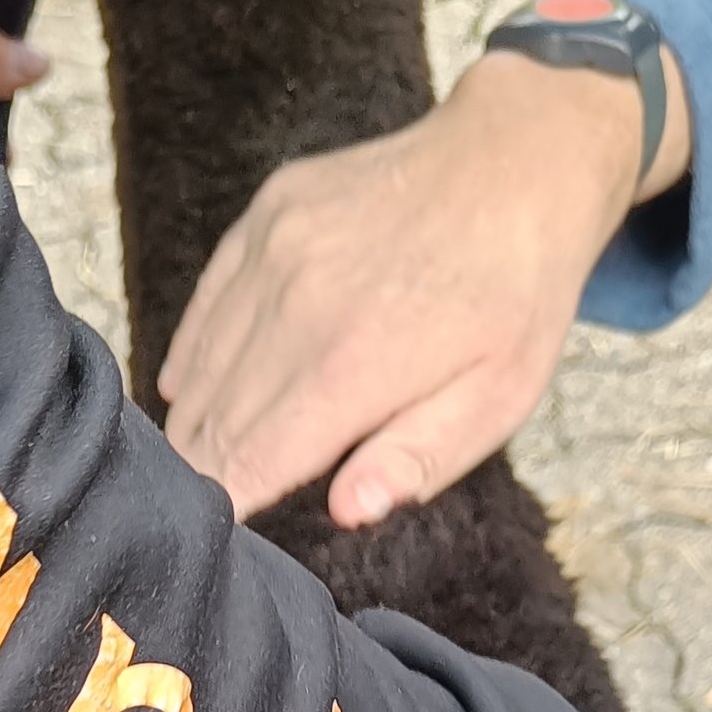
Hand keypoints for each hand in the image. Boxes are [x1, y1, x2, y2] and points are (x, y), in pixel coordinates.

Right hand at [160, 37, 689, 524]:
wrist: (518, 163)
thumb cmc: (516, 299)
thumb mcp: (498, 398)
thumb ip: (417, 458)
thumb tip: (347, 510)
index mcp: (352, 365)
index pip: (247, 463)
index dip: (223, 509)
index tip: (212, 547)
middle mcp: (297, 304)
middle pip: (211, 420)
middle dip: (201, 474)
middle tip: (198, 518)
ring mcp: (276, 250)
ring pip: (196, 364)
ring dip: (193, 420)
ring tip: (195, 461)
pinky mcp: (268, 214)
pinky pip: (205, 303)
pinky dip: (195, 353)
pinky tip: (193, 388)